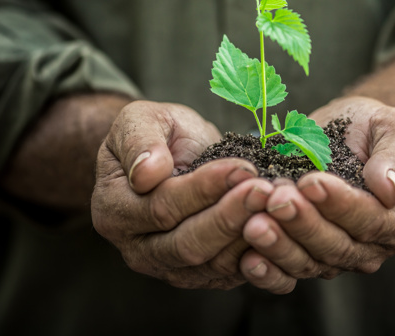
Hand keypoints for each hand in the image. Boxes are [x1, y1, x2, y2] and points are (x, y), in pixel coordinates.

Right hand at [91, 100, 274, 288]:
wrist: (172, 154)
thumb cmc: (157, 134)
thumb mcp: (141, 120)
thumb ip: (138, 141)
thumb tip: (147, 172)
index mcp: (115, 209)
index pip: (162, 207)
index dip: (204, 189)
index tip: (241, 168)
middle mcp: (138, 248)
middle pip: (188, 244)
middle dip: (231, 216)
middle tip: (266, 190)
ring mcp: (169, 267)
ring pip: (212, 264)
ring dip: (249, 236)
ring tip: (278, 205)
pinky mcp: (200, 274)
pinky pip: (230, 272)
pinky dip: (258, 253)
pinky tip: (279, 227)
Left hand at [239, 96, 394, 292]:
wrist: (346, 131)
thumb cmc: (374, 127)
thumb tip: (389, 190)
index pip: (371, 220)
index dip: (340, 204)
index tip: (311, 182)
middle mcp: (373, 246)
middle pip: (337, 246)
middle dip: (303, 223)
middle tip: (276, 199)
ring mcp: (338, 255)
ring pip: (309, 262)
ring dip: (280, 245)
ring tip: (253, 224)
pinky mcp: (307, 255)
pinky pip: (288, 272)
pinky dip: (268, 271)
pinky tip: (247, 259)